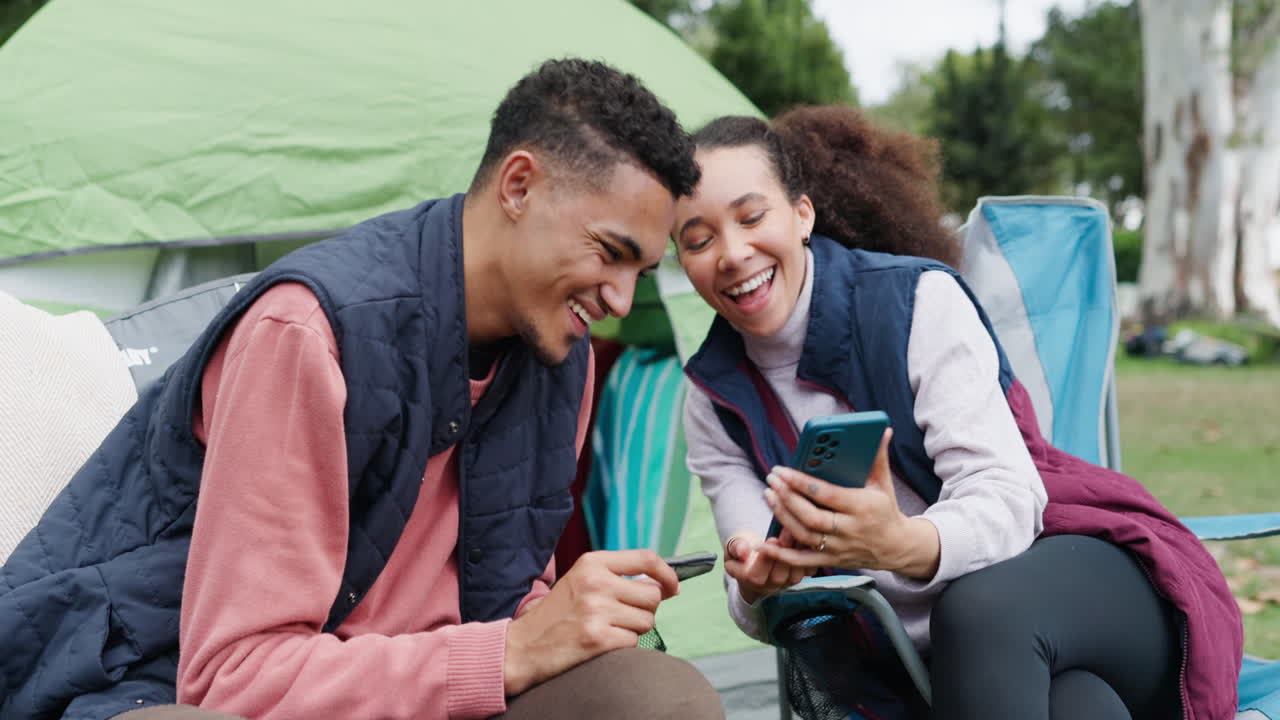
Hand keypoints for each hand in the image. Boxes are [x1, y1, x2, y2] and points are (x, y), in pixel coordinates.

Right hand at [503, 550, 678, 695]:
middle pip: (652, 595)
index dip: (667, 573)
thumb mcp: (581, 581)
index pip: (646, 558)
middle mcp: (596, 582)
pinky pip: (633, 642)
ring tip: (608, 628)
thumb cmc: (556, 615)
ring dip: (633, 629)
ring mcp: (596, 610)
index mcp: (592, 563)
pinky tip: (602, 642)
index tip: (673, 587)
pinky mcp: (597, 638)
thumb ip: (617, 577)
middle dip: (645, 609)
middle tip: (624, 616)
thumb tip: (664, 585)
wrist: (523, 647)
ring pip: (646, 621)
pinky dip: (623, 645)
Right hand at [723, 530, 811, 603]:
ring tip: (798, 533)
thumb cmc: (744, 548)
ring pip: (795, 576)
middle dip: (784, 553)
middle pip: (778, 577)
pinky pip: (807, 572)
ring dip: (798, 553)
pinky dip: (810, 556)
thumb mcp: (733, 544)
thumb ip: (735, 547)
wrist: (757, 554)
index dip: (764, 559)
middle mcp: (767, 586)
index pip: (755, 576)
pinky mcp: (797, 577)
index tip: (771, 540)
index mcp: (747, 578)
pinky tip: (808, 540)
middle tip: (788, 532)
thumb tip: (743, 551)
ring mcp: (784, 584)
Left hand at [758, 429, 940, 577]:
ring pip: (804, 535)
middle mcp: (850, 530)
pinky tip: (763, 544)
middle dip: (788, 497)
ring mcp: (839, 548)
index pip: (827, 495)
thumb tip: (881, 430)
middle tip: (771, 480)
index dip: (802, 483)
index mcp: (863, 508)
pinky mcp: (830, 560)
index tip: (783, 470)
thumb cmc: (885, 510)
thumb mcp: (883, 484)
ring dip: (782, 516)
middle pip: (812, 517)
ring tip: (769, 495)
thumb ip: (877, 457)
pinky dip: (781, 555)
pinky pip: (802, 561)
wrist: (896, 547)